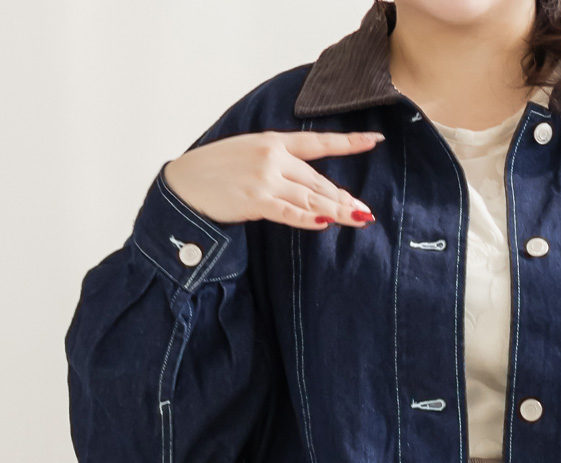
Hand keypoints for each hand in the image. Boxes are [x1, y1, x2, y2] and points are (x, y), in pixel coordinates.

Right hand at [161, 129, 384, 229]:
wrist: (185, 182)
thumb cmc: (218, 171)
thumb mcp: (251, 155)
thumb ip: (280, 164)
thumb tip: (311, 187)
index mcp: (274, 142)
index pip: (319, 142)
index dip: (349, 142)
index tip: (375, 141)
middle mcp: (273, 157)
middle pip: (318, 180)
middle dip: (343, 198)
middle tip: (365, 211)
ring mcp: (265, 178)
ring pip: (310, 197)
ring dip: (336, 211)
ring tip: (358, 219)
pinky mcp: (255, 200)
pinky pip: (289, 212)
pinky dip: (308, 219)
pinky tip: (326, 223)